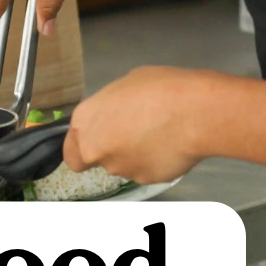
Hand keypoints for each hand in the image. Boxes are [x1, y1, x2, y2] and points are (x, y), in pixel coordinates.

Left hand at [60, 67, 213, 184]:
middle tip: (133, 134)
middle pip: (96, 160)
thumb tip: (116, 116)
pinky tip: (169, 145)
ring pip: (122, 166)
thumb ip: (110, 108)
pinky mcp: (144, 179)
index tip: (99, 140)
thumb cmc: (161, 89)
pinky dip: (154, 162)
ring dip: (134, 154)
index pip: (71, 152)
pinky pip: (145, 171)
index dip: (84, 147)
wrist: (194, 112)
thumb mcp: (126, 85)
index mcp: (86, 121)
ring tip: (159, 134)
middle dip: (111, 150)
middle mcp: (97, 149)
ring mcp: (120, 168)